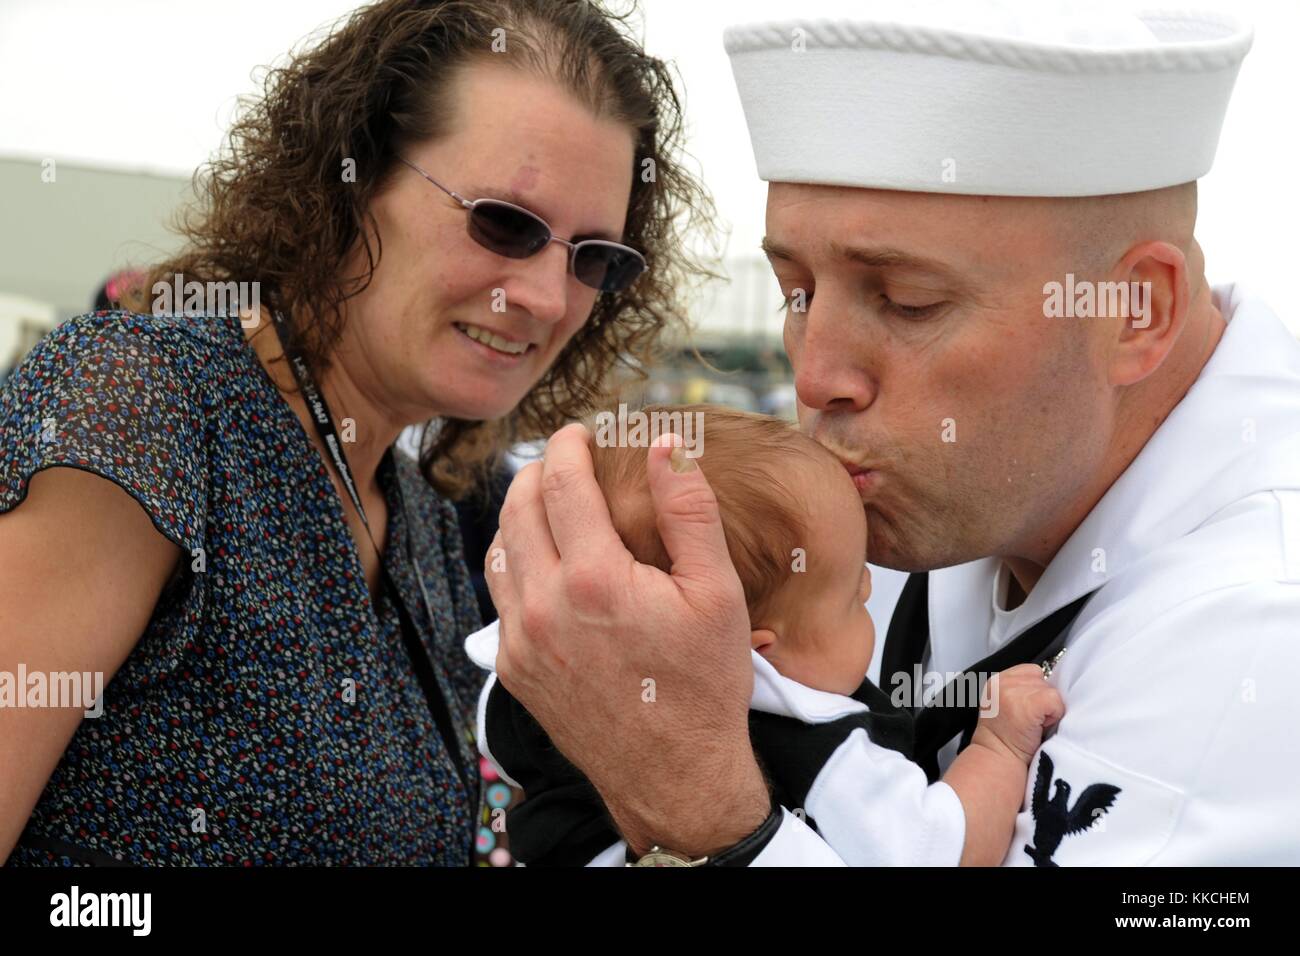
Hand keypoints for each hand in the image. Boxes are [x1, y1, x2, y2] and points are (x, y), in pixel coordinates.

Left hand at [487, 424, 769, 856]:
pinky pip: (501, 596)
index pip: (559, 483)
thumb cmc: (704, 685)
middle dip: (537, 471)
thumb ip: (689, 510)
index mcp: (593, 579)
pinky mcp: (515, 669)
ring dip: (520, 514)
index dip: (567, 446)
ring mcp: (521, 641)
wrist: (674, 776)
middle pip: (517, 507)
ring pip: (499, 549)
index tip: (580, 432)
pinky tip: (546, 561)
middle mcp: (543, 606)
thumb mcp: (717, 593)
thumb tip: (667, 444)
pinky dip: (516, 562)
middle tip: (564, 459)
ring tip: (550, 501)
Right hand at [972, 664, 1064, 765]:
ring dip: (1049, 708)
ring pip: (1051, 689)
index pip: (1031, 672)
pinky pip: (1055, 700)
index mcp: (996, 681)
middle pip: (1042, 679)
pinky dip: (1055, 714)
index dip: (1036, 691)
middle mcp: (1002, 682)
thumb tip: (1049, 686)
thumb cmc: (1006, 740)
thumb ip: (1020, 690)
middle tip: (1030, 721)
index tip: (1028, 711)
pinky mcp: (1028, 703)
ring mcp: (1014, 692)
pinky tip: (1040, 727)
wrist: (998, 761)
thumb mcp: (1005, 706)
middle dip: (1042, 699)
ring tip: (1034, 725)